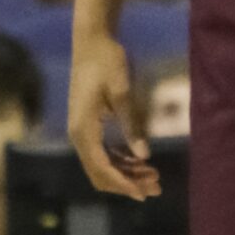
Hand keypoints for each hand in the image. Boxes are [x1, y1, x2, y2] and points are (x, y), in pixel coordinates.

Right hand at [68, 31, 159, 198]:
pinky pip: (102, 152)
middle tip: (156, 187)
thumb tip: (144, 156)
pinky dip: (120, 160)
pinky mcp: (87, 125)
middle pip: (100, 172)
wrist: (91, 41)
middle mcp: (78, 135)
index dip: (124, 183)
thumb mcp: (122, 92)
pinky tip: (139, 161)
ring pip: (101, 165)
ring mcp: (81, 131)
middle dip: (127, 183)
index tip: (145, 193)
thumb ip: (132, 125)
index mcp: (83, 129)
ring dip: (125, 173)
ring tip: (154, 176)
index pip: (103, 168)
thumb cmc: (107, 61)